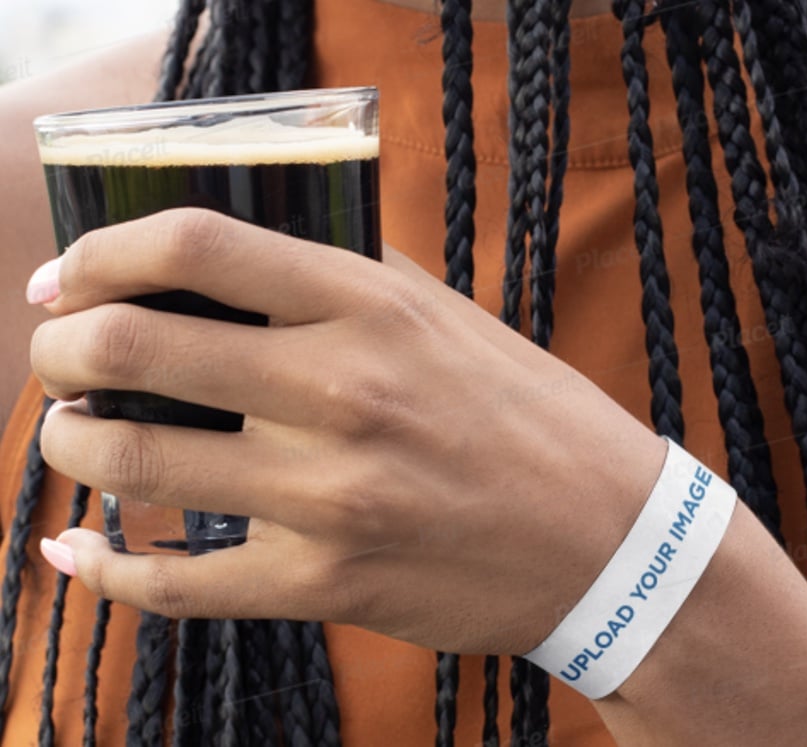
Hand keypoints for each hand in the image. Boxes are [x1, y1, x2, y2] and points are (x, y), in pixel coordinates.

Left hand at [30, 208, 665, 655]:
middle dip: (63, 346)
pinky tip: (86, 552)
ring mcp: (330, 498)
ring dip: (74, 442)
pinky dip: (109, 569)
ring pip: (135, 461)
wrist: (608, 540)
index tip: (73, 273)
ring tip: (79, 433)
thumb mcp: (451, 319)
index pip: (198, 245)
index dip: (106, 249)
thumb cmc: (531, 417)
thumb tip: (245, 260)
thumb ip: (350, 277)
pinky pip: (178, 585)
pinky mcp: (326, 586)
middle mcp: (344, 394)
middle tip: (62, 356)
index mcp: (374, 309)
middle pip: (134, 345)